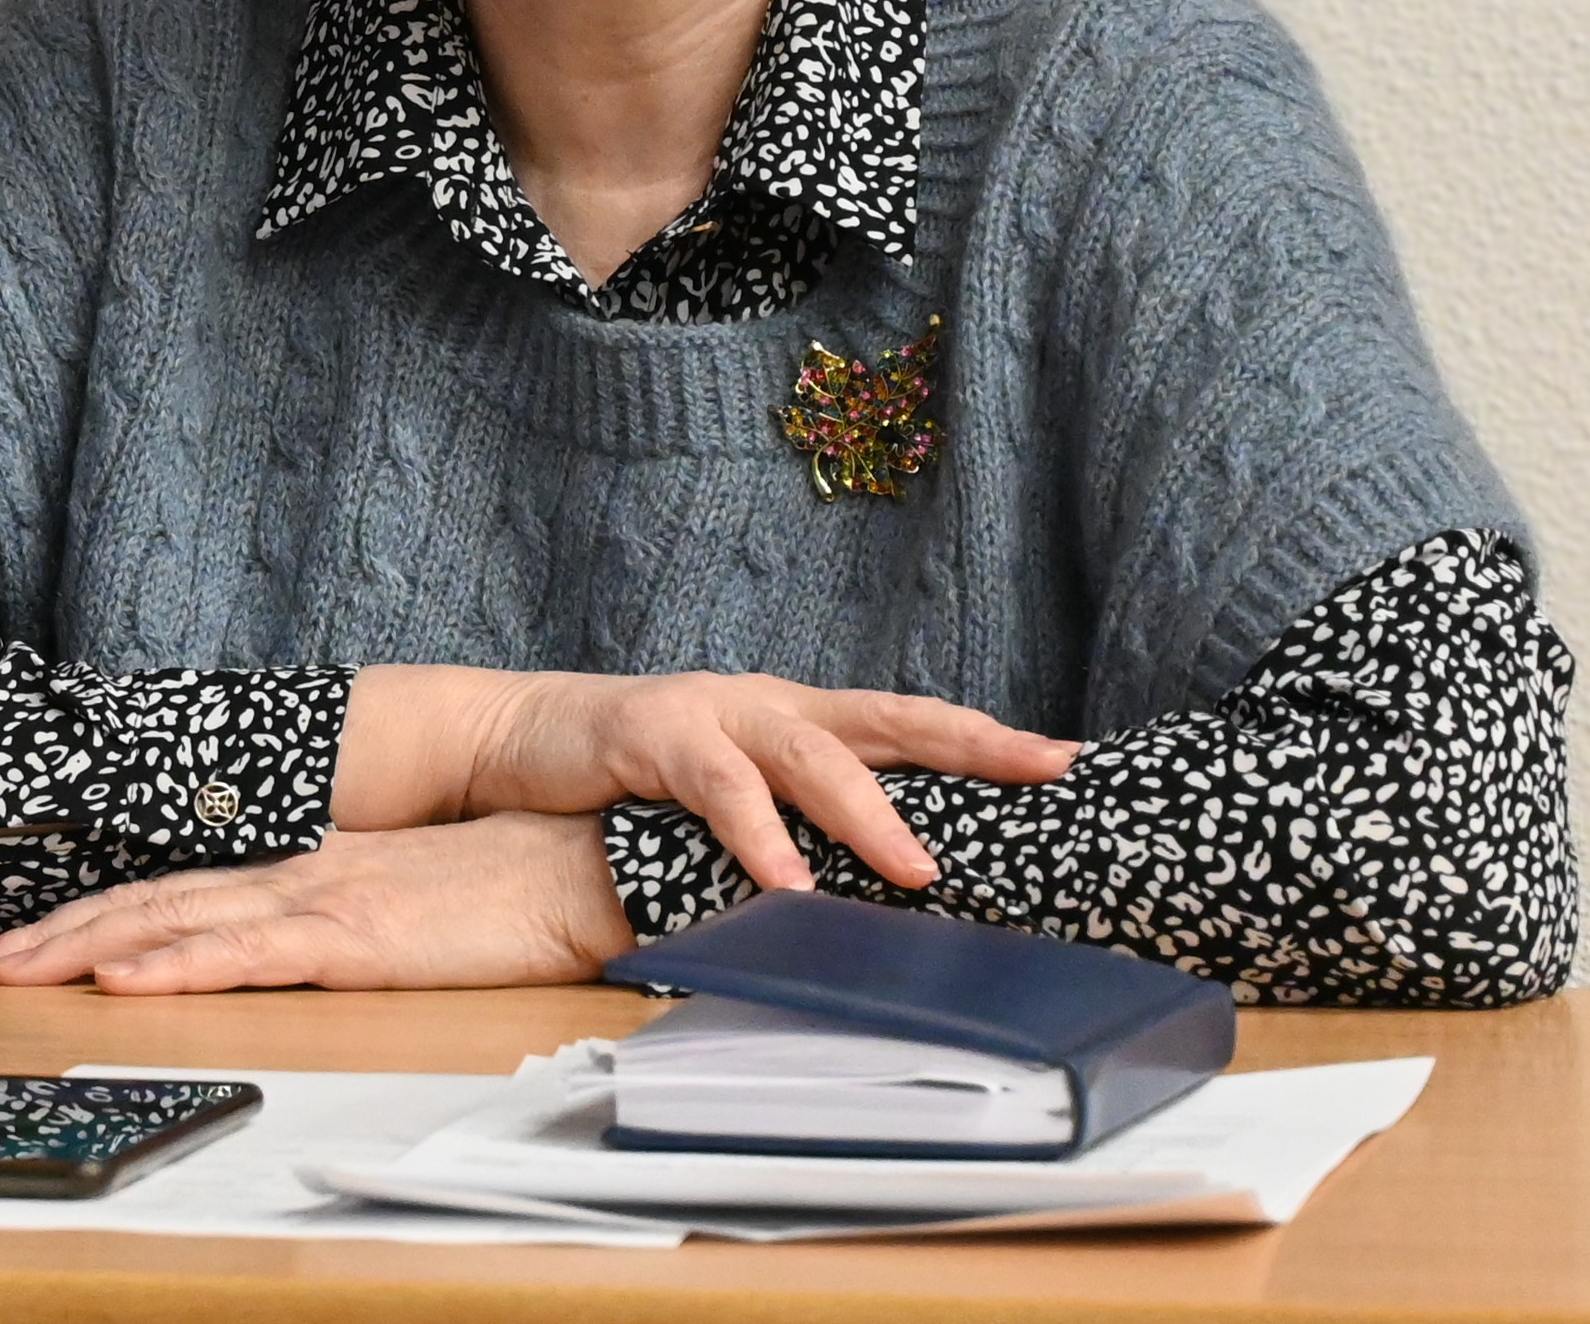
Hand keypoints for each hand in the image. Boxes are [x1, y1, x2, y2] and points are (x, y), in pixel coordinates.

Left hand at [0, 812, 630, 992]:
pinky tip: (123, 980)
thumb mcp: (402, 907)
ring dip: (80, 950)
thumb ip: (340, 922)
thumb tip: (285, 946)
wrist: (585, 862)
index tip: (21, 942)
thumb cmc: (506, 888)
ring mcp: (314, 903)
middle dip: (49, 937)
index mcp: (297, 871)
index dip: (88, 918)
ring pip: (169, 925)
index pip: (167, 894)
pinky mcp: (350, 938)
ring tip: (7, 971)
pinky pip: (244, 954)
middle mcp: (289, 877)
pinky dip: (173, 966)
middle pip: (143, 905)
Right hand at [342, 664, 1075, 891]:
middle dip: (966, 744)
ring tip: (915, 870)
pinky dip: (757, 835)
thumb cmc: (641, 775)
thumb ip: (800, 819)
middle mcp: (769, 702)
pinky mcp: (653, 734)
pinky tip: (784, 882)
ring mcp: (713, 711)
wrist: (522, 735)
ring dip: (867, 814)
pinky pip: (718, 787)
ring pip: (809, 755)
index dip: (984, 738)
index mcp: (798, 715)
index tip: (1067, 759)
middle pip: (883, 717)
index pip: (907, 720)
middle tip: (1038, 771)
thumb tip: (896, 886)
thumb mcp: (735, 792)